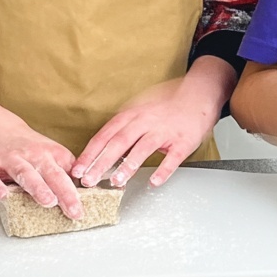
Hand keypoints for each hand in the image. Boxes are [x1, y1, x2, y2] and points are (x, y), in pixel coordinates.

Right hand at [0, 112, 82, 219]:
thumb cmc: (26, 146)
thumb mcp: (49, 152)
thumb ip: (63, 169)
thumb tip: (82, 190)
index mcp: (50, 153)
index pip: (66, 173)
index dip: (75, 191)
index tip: (82, 208)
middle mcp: (32, 155)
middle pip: (51, 174)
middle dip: (63, 192)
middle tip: (73, 210)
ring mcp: (10, 158)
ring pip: (25, 172)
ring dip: (37, 187)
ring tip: (48, 201)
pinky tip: (2, 196)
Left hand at [72, 68, 225, 189]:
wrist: (198, 94)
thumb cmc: (167, 106)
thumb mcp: (141, 110)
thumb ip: (123, 127)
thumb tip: (100, 149)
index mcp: (133, 114)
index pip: (106, 134)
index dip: (90, 152)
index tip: (77, 168)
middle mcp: (146, 121)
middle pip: (119, 142)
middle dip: (101, 162)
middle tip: (88, 180)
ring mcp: (165, 130)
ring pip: (143, 148)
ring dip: (129, 165)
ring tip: (116, 181)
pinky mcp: (183, 140)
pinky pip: (173, 157)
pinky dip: (164, 169)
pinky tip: (155, 181)